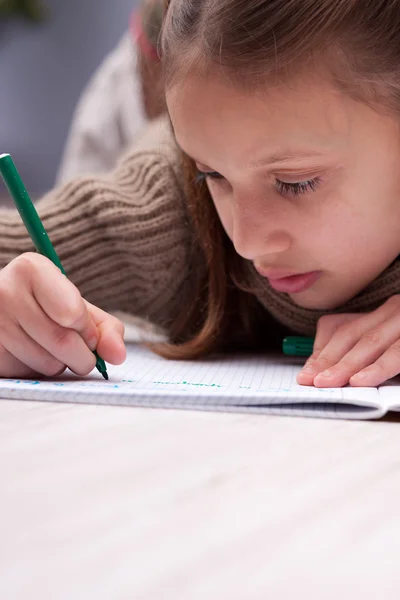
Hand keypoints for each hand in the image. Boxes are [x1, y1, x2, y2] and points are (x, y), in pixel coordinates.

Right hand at [0, 253, 125, 377]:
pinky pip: (28, 375)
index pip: (72, 313)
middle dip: (83, 356)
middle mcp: (5, 292)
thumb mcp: (80, 306)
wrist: (6, 308)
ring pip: (46, 364)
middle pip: (62, 342)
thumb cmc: (48, 305)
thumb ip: (106, 328)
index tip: (86, 331)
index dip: (88, 330)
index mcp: (32, 269)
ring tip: (51, 347)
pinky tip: (32, 353)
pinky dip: (39, 371)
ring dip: (61, 365)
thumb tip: (117, 355)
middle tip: (81, 351)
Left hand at [296, 295, 399, 386]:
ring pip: (371, 342)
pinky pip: (396, 355)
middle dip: (328, 360)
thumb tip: (319, 367)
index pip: (342, 329)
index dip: (322, 353)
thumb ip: (357, 349)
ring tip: (326, 382)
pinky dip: (377, 368)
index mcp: (382, 312)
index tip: (305, 374)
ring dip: (346, 364)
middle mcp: (393, 312)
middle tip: (309, 380)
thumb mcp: (385, 340)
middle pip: (351, 335)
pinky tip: (359, 380)